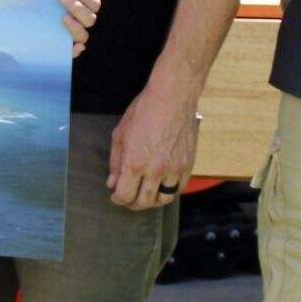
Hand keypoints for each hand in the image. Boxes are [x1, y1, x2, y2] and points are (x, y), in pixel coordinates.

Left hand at [58, 0, 98, 58]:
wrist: (18, 1)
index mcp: (83, 5)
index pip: (94, 4)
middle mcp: (79, 21)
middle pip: (90, 19)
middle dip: (78, 8)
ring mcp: (70, 34)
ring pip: (83, 36)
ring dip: (76, 26)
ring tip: (63, 17)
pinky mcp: (60, 46)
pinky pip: (72, 52)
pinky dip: (76, 49)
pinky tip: (76, 45)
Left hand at [108, 77, 200, 210]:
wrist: (173, 98)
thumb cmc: (144, 111)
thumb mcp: (120, 134)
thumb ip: (115, 162)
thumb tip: (113, 182)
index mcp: (134, 163)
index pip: (125, 195)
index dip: (118, 199)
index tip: (115, 196)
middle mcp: (155, 170)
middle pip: (144, 202)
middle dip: (132, 203)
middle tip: (129, 199)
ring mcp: (174, 169)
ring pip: (163, 199)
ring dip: (152, 201)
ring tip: (145, 195)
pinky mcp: (188, 165)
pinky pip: (178, 188)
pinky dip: (169, 191)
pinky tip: (161, 185)